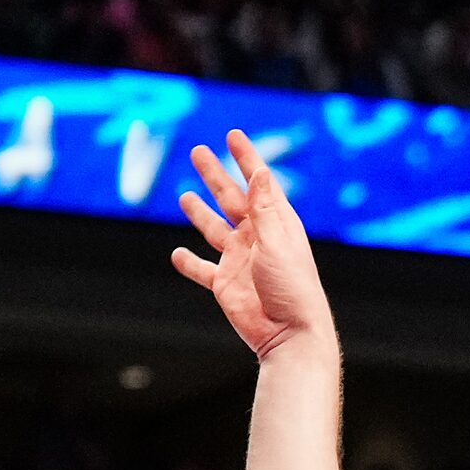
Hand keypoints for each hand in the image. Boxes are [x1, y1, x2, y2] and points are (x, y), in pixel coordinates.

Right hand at [173, 129, 331, 356]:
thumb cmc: (293, 288)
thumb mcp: (277, 242)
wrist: (290, 334)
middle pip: (231, 199)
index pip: (258, 183)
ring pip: (214, 230)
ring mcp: (240, 261)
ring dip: (200, 212)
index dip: (246, 158)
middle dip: (215, 175)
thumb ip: (264, 208)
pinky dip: (189, 263)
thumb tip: (261, 171)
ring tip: (185, 196)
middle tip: (198, 151)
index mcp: (276, 224)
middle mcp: (257, 238)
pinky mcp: (226, 285)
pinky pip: (202, 270)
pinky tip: (177, 254)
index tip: (233, 134)